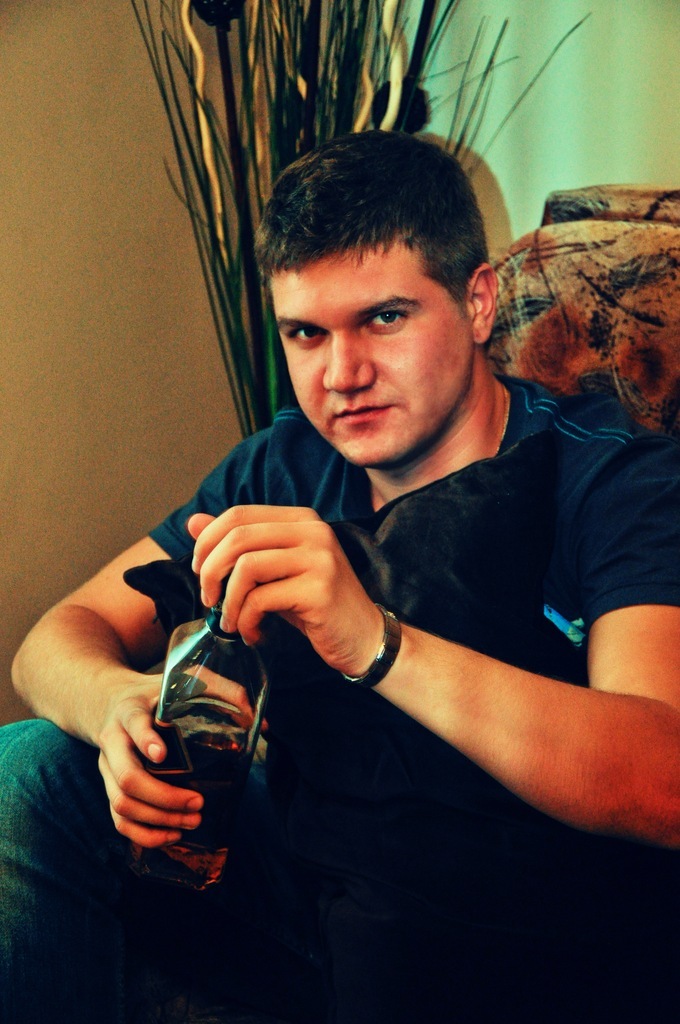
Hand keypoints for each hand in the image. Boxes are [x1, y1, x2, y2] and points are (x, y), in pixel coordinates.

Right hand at [97, 676, 203, 847]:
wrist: (108, 701)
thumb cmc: (154, 694)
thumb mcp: (181, 681)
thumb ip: (220, 690)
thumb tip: (259, 723)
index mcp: (130, 711)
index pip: (133, 725)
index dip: (146, 741)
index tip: (162, 754)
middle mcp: (113, 741)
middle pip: (127, 778)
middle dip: (163, 796)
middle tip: (198, 802)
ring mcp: (107, 768)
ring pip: (121, 804)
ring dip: (158, 820)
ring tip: (192, 822)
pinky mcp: (110, 788)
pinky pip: (119, 820)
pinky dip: (144, 834)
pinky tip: (171, 835)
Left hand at [188, 506, 384, 677]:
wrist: (363, 637)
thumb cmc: (314, 604)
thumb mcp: (274, 570)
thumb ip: (238, 545)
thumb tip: (193, 522)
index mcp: (302, 519)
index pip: (239, 514)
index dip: (208, 541)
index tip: (199, 570)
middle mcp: (313, 530)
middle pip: (238, 536)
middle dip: (210, 571)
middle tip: (208, 599)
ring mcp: (319, 558)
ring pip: (246, 568)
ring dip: (228, 600)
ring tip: (231, 621)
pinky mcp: (320, 589)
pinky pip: (262, 599)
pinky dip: (247, 620)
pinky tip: (254, 633)